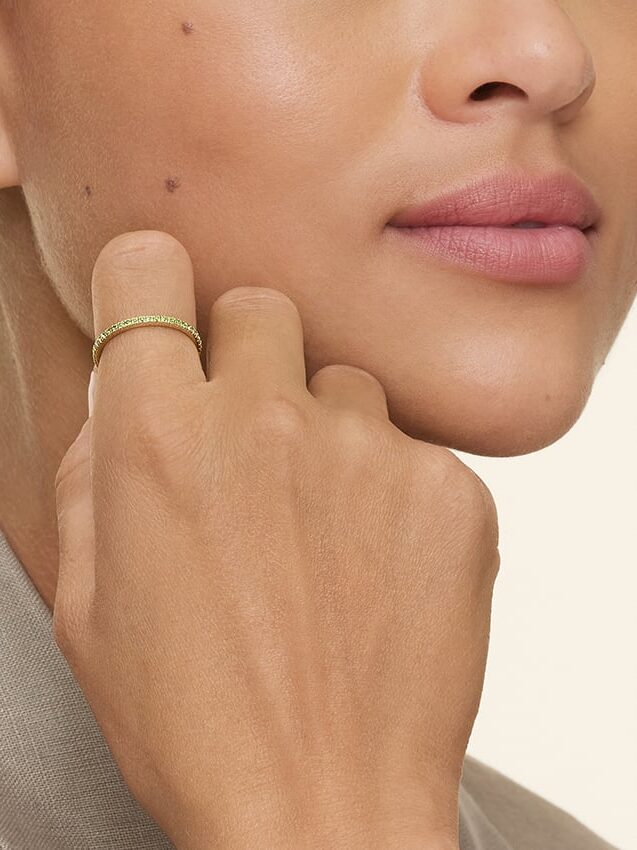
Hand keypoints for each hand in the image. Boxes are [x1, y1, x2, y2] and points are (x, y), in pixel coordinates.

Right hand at [54, 230, 499, 849]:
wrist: (319, 805)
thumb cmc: (188, 715)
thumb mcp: (92, 595)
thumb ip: (101, 469)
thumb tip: (130, 398)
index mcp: (156, 435)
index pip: (145, 269)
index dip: (148, 286)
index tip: (163, 317)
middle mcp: (263, 419)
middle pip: (259, 306)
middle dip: (246, 354)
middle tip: (248, 436)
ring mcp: (366, 448)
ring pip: (343, 382)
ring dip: (325, 432)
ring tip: (318, 530)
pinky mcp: (448, 488)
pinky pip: (410, 451)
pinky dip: (390, 493)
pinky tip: (374, 570)